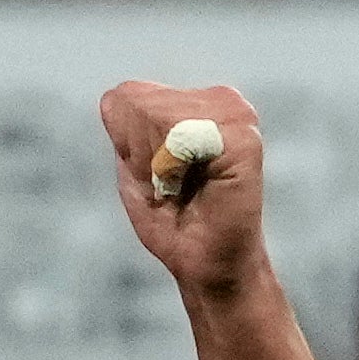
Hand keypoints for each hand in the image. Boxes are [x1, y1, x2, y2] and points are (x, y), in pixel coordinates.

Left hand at [99, 81, 268, 297]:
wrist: (206, 264)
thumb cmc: (173, 221)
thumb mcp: (133, 166)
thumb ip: (122, 126)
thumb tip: (115, 95)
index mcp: (195, 102)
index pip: (128, 96)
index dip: (128, 145)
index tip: (156, 176)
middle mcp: (220, 101)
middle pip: (139, 104)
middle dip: (141, 152)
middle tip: (172, 186)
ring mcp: (236, 117)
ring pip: (156, 117)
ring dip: (157, 164)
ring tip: (184, 188)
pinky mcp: (243, 139)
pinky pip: (180, 135)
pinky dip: (173, 168)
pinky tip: (196, 186)